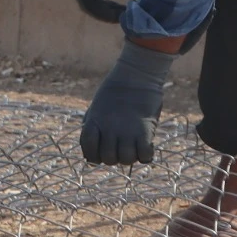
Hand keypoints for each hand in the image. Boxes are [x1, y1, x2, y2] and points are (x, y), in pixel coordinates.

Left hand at [79, 40, 177, 164]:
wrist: (136, 76)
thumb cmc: (115, 91)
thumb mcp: (96, 108)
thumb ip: (92, 127)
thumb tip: (92, 152)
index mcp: (94, 123)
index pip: (89, 153)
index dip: (94, 157)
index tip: (101, 152)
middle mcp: (109, 130)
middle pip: (109, 160)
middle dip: (114, 158)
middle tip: (121, 147)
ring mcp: (127, 132)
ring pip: (126, 160)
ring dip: (130, 157)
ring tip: (134, 145)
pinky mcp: (145, 131)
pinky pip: (144, 156)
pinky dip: (145, 155)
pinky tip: (146, 145)